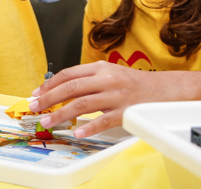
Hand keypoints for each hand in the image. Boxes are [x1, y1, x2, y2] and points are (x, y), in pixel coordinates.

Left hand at [28, 61, 170, 137]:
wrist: (166, 89)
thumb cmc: (136, 85)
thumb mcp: (111, 74)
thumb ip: (90, 80)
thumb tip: (63, 90)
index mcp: (101, 68)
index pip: (69, 74)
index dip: (50, 84)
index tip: (36, 94)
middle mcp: (107, 79)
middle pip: (71, 87)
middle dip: (49, 98)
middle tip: (34, 108)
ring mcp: (116, 95)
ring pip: (82, 103)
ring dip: (61, 114)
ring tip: (47, 123)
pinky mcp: (126, 111)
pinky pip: (104, 120)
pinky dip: (88, 126)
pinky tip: (76, 132)